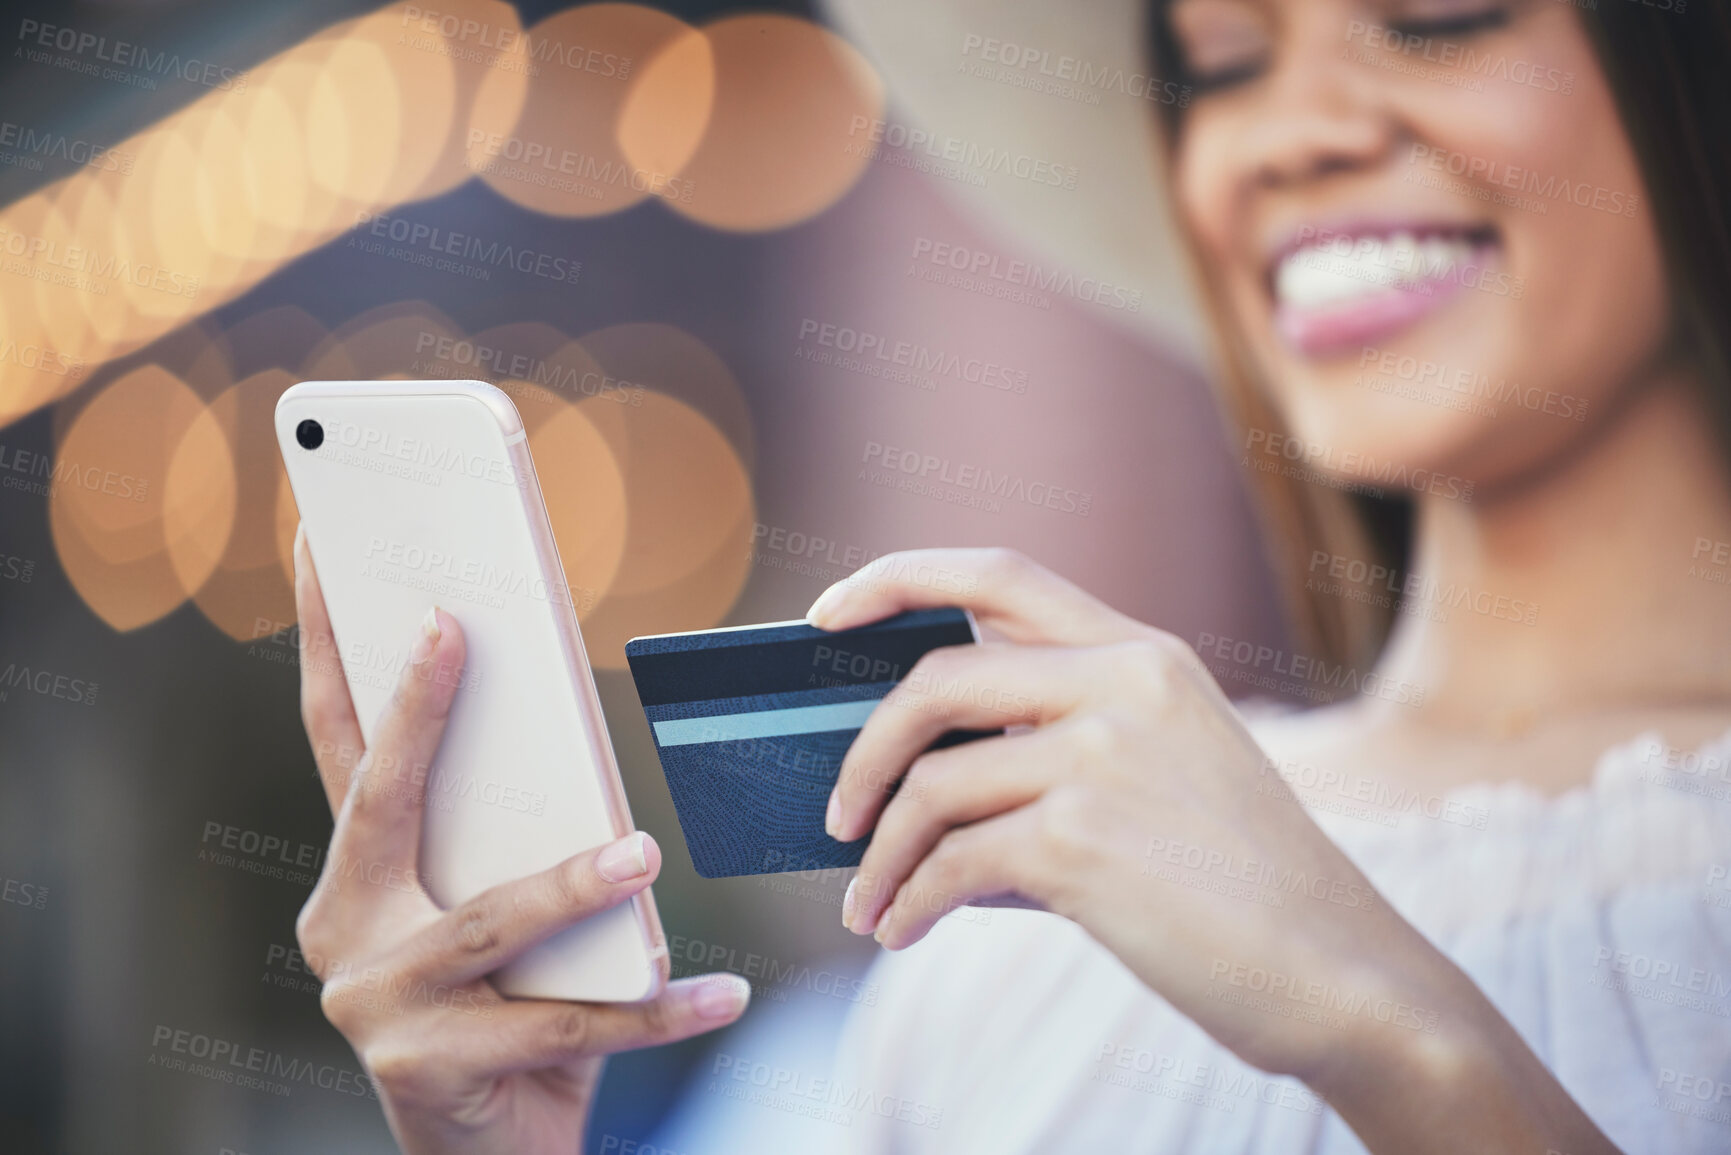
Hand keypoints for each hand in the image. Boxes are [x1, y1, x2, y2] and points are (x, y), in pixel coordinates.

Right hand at [292, 527, 748, 1154]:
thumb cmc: (507, 1009)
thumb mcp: (501, 913)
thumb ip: (512, 836)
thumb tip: (575, 742)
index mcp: (357, 877)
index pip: (337, 742)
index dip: (332, 645)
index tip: (326, 550)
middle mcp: (345, 930)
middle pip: (382, 801)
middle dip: (417, 709)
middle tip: (458, 626)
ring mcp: (377, 1003)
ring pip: (490, 920)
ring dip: (572, 882)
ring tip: (644, 853)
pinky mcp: (428, 1068)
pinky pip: (567, 1027)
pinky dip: (655, 1010)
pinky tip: (724, 993)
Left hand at [817, 549, 1393, 1074]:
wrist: (1344, 974)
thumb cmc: (1241, 888)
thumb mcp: (1165, 775)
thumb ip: (1055, 754)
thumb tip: (912, 790)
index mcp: (1145, 653)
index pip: (997, 574)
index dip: (897, 579)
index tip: (825, 614)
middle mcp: (1124, 682)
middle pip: (935, 682)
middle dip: (863, 753)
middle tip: (839, 816)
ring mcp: (1103, 755)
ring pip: (930, 785)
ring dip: (882, 856)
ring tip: (869, 905)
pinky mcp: (1081, 840)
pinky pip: (949, 862)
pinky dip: (909, 901)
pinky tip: (902, 931)